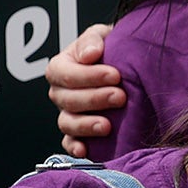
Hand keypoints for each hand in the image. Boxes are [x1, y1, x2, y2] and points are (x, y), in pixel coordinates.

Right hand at [46, 25, 121, 146]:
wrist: (128, 65)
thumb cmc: (112, 48)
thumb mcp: (103, 36)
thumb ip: (93, 40)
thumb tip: (89, 54)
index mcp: (60, 67)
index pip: (65, 74)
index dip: (89, 76)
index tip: (116, 75)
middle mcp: (60, 93)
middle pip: (68, 100)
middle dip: (95, 99)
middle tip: (120, 97)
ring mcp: (67, 114)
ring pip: (67, 123)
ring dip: (86, 126)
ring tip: (107, 126)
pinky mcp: (78, 134)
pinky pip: (69, 144)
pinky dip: (75, 148)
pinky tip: (87, 151)